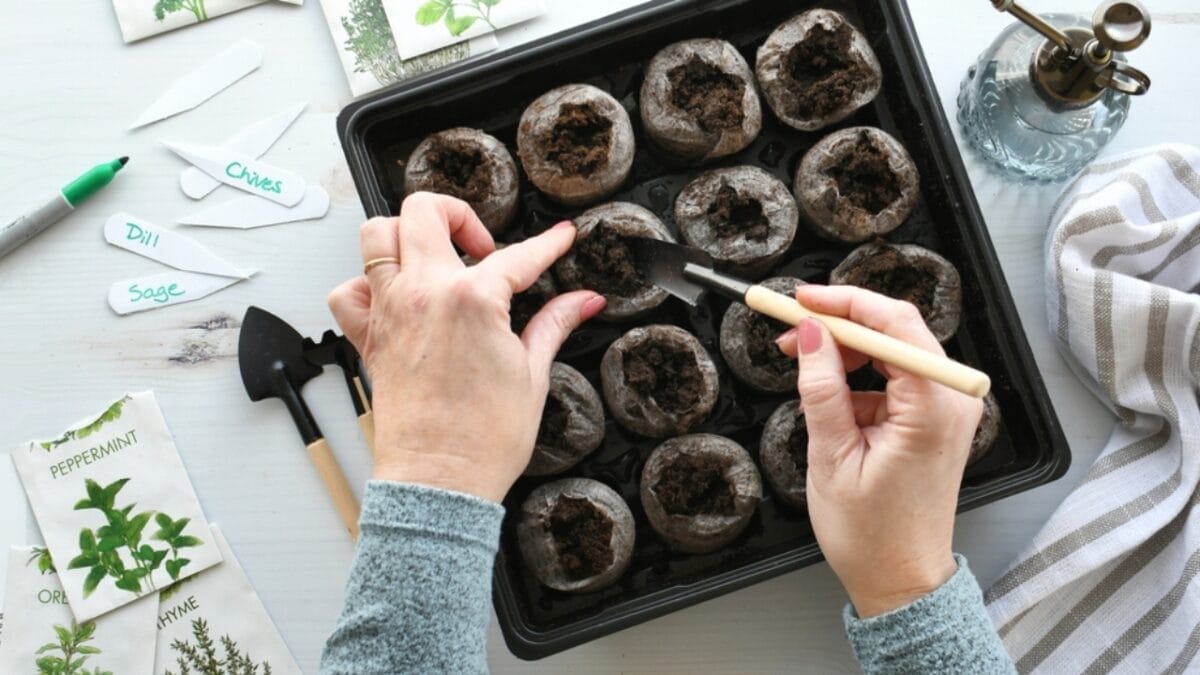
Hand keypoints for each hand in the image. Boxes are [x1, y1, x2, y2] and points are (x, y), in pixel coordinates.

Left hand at [326, 193, 605, 502]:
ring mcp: (390, 312)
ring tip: (433, 255)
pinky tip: (393, 297)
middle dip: (459, 214)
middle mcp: (424, 294)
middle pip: (425, 212)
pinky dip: (364, 285)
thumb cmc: (482, 440)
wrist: (440, 482)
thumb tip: (583, 301)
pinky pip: (347, 292)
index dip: (548, 244)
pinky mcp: (369, 339)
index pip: (519, 255)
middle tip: (483, 245)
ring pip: (377, 236)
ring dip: (405, 234)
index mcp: (473, 300)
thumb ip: (554, 325)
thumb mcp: (532, 374)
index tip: (559, 238)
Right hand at [777, 285, 981, 617]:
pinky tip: (830, 398)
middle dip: (840, 322)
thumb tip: (807, 335)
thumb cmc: (872, 535)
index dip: (843, 303)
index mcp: (932, 408)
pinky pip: (896, 378)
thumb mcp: (831, 457)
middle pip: (896, 330)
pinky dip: (859, 378)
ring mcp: (946, 410)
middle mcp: (951, 401)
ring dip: (846, 350)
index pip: (893, 324)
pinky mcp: (934, 421)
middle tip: (790, 326)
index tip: (800, 300)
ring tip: (801, 362)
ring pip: (893, 351)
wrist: (901, 580)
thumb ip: (821, 388)